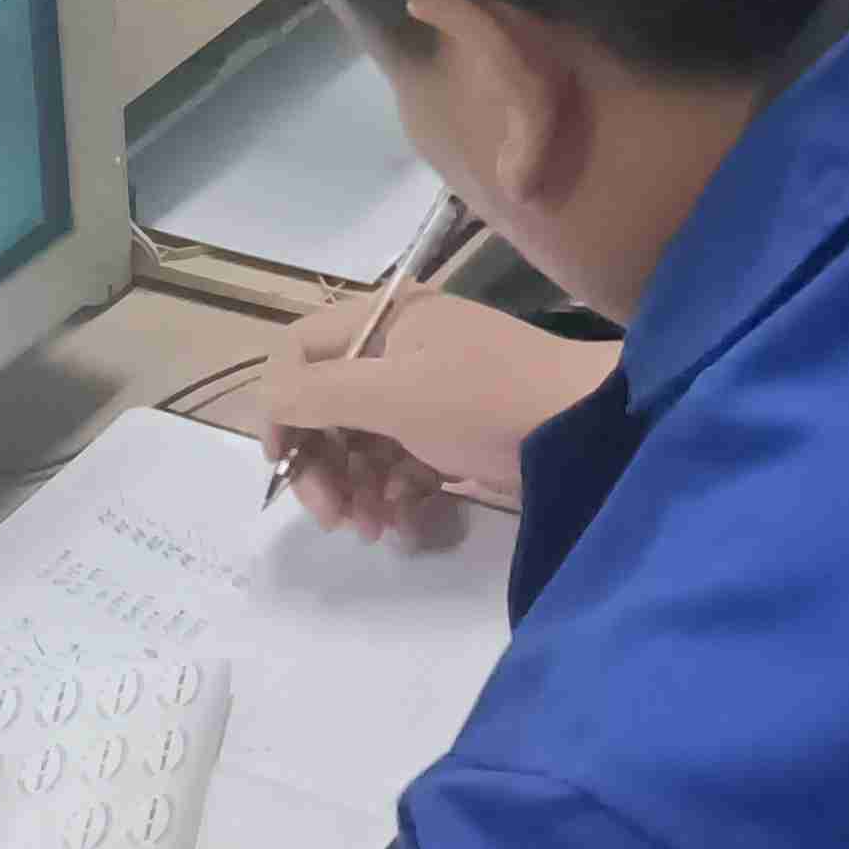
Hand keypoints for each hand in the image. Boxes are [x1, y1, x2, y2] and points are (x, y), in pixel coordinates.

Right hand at [259, 288, 619, 544]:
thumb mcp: (394, 392)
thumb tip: (266, 399)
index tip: (282, 460)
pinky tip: (403, 526)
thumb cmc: (483, 398)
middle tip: (332, 517)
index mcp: (385, 318)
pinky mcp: (450, 436)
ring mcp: (426, 394)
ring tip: (370, 531)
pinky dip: (393, 497)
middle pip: (327, 407)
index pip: (301, 351)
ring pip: (361, 445)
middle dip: (322, 465)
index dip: (280, 405)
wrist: (582, 428)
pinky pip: (399, 466)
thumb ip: (319, 393)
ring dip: (355, 491)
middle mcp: (400, 349)